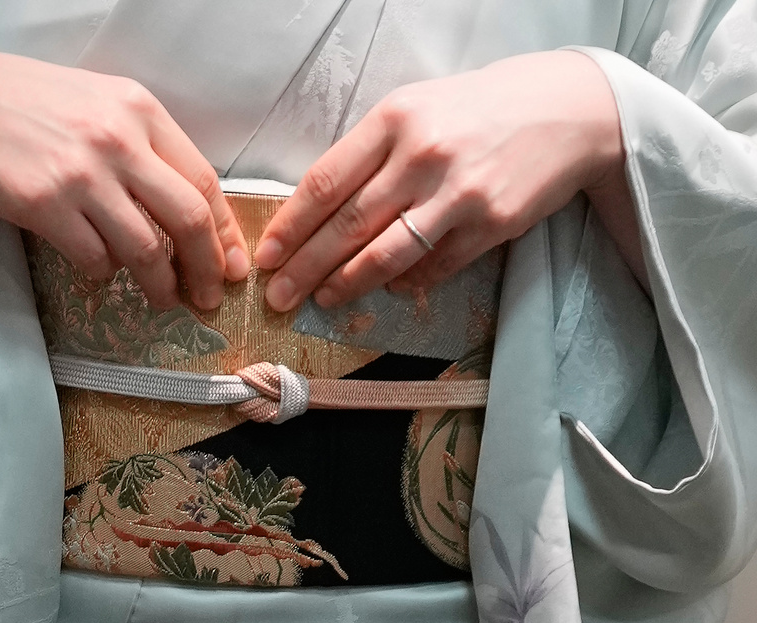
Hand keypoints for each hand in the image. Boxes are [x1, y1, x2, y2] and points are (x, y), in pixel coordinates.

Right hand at [0, 49, 248, 310]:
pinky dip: (105, 273)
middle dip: (207, 268)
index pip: (204, 180)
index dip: (225, 231)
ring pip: (145, 248)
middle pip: (188, 219)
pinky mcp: (45, 204)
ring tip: (164, 300)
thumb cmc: (34, 105)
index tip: (231, 264)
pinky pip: (94, 258)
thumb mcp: (103, 105)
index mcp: (141, 111)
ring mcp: (82, 173)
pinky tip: (102, 271)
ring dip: (161, 285)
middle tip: (208, 297)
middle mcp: (119, 140)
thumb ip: (146, 147)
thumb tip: (190, 211)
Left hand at [255, 51, 625, 310]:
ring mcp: (459, 194)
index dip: (291, 226)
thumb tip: (322, 209)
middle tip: (280, 296)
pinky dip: (406, 283)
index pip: (325, 183)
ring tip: (322, 300)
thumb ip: (371, 152)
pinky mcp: (492, 225)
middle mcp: (423, 156)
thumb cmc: (479, 108)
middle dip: (305, 268)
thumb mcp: (416, 108)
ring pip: (386, 255)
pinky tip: (387, 289)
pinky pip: (435, 267)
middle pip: (347, 226)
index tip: (268, 255)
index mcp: (395, 120)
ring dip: (347, 284)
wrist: (568, 108)